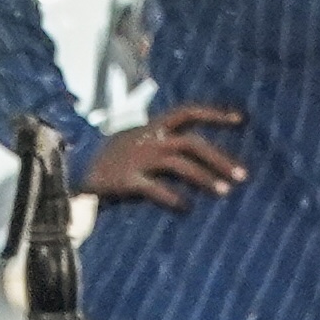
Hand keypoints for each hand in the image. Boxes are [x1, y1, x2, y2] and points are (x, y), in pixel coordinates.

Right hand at [75, 104, 250, 208]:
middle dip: (220, 158)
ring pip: (178, 164)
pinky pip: (154, 188)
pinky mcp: (127, 179)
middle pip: (192, 142)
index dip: (215, 114)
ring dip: (204, 177)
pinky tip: (186, 208)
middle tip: (242, 176)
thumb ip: (165, 139)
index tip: (241, 121)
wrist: (77, 165)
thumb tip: (197, 150)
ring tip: (224, 192)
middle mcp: (150, 139)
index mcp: (154, 126)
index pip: (189, 111)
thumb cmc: (114, 154)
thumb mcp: (139, 138)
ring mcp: (139, 158)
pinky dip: (172, 198)